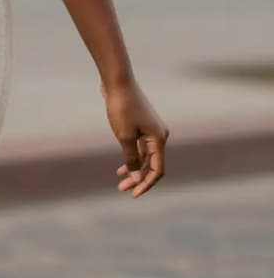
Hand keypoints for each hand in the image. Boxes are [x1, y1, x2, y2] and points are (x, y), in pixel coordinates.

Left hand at [101, 77, 168, 197]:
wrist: (117, 83)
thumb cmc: (121, 108)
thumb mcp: (124, 136)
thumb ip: (131, 158)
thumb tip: (137, 178)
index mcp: (159, 139)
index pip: (157, 169)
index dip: (146, 184)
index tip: (133, 194)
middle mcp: (159, 136)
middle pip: (152, 165)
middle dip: (139, 179)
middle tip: (122, 189)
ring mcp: (151, 131)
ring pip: (145, 158)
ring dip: (134, 170)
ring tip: (120, 182)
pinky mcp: (142, 127)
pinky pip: (140, 149)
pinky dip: (132, 159)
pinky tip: (121, 169)